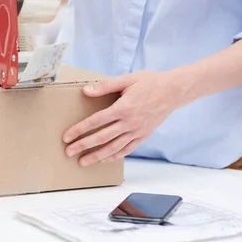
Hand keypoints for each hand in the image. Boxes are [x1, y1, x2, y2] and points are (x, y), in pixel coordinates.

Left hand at [62, 70, 195, 166]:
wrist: (174, 91)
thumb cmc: (150, 82)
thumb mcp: (127, 79)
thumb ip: (105, 86)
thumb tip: (86, 90)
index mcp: (123, 108)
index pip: (96, 121)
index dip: (80, 129)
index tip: (67, 136)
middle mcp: (129, 122)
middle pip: (102, 137)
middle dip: (83, 145)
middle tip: (69, 152)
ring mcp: (137, 131)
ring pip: (114, 147)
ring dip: (97, 156)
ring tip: (83, 162)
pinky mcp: (143, 135)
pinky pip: (127, 149)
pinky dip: (115, 156)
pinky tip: (105, 160)